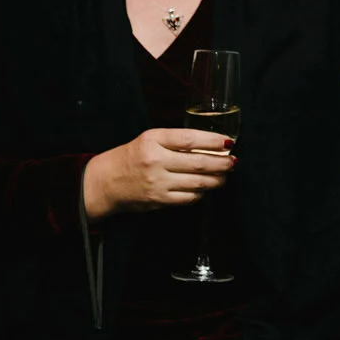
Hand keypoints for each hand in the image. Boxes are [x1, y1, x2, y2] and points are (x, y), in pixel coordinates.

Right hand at [82, 128, 235, 219]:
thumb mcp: (150, 139)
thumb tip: (211, 144)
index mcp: (154, 140)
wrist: (106, 182)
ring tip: (224, 175)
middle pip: (199, 163)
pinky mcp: (158, 200)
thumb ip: (176, 140)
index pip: (190, 139)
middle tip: (233, 162)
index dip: (213, 141)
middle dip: (222, 163)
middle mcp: (156, 161)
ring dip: (216, 179)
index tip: (228, 142)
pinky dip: (201, 193)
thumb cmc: (132, 157)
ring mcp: (157, 183)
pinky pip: (188, 198)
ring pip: (197, 183)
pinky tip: (205, 188)